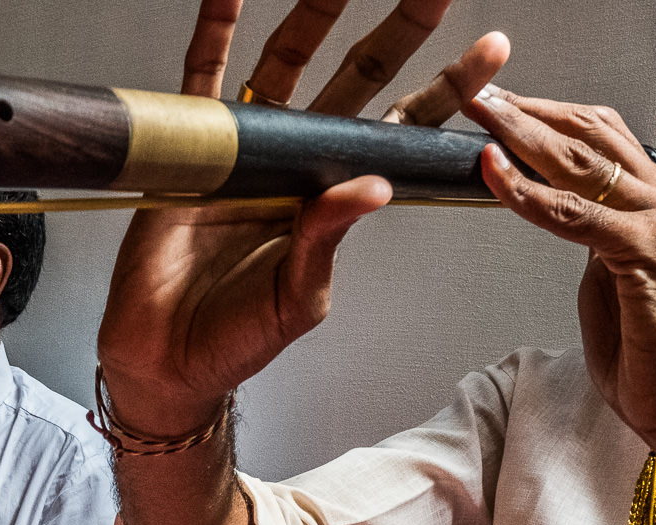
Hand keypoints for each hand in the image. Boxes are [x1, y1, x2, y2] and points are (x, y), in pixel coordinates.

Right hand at [96, 0, 509, 436]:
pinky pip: (203, 76)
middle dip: (399, 29)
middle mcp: (299, 160)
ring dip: (317, 12)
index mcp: (337, 197)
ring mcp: (247, 147)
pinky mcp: (191, 147)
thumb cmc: (236, 340)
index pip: (403, 131)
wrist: (165, 359)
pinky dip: (214, 30)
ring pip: (290, 61)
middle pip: (359, 77)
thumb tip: (371, 186)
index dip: (447, 91)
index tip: (491, 49)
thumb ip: (328, 239)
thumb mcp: (298, 297)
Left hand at [463, 88, 655, 483]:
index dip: (548, 114)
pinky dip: (528, 193)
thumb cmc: (649, 350)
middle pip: (588, 135)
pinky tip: (494, 175)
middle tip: (477, 95)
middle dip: (526, 112)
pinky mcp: (646, 253)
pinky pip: (574, 215)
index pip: (601, 135)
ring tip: (478, 116)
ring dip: (521, 137)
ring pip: (580, 164)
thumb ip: (593, 235)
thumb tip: (559, 206)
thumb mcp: (611, 276)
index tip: (499, 104)